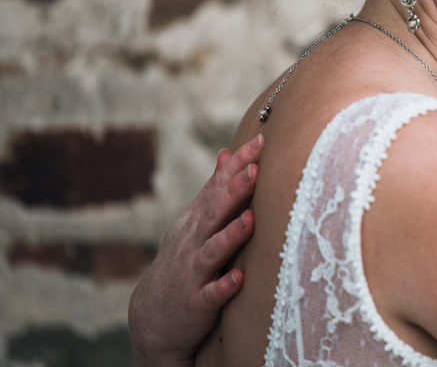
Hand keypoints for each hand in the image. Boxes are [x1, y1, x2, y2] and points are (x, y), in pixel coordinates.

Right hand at [128, 134, 262, 366]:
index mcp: (196, 221)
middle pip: (214, 212)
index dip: (237, 165)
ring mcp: (193, 273)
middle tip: (256, 169)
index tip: (260, 141)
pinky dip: (224, 287)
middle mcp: (193, 242)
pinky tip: (239, 279)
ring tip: (250, 219)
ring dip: (231, 235)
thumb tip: (228, 153)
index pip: (217, 187)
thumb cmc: (185, 263)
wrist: (152, 318)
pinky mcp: (196, 303)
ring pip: (212, 251)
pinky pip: (211, 295)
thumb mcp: (195, 223)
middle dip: (235, 190)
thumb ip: (213, 190)